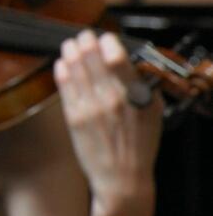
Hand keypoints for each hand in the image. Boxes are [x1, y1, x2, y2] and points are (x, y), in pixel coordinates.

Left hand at [54, 29, 161, 215]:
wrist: (122, 179)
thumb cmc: (140, 145)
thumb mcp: (153, 112)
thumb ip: (143, 85)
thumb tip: (128, 61)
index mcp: (134, 96)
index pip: (116, 57)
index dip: (107, 42)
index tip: (105, 38)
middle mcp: (111, 99)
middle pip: (91, 58)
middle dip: (86, 42)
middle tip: (84, 35)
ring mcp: (90, 107)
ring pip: (75, 68)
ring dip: (71, 52)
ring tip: (70, 44)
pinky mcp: (74, 117)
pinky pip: (64, 86)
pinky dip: (62, 71)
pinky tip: (61, 63)